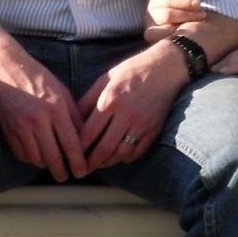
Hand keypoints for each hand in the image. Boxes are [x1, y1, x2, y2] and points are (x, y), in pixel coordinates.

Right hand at [0, 11, 87, 181]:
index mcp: (56, 108)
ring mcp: (21, 127)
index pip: (70, 143)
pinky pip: (22, 154)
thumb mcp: (63, 92)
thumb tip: (84, 138)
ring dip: (46, 166)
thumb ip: (74, 115)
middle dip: (62, 171)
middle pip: (53, 157)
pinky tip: (37, 156)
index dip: (78, 161)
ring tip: (53, 166)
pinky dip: (31, 159)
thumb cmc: (39, 79)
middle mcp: (38, 119)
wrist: (7, 71)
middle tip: (66, 176)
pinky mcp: (9, 131)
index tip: (82, 171)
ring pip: (37, 159)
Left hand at [76, 42, 186, 171]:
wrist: (166, 67)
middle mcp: (126, 114)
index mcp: (110, 100)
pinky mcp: (154, 130)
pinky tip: (118, 155)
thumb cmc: (132, 70)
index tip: (72, 154)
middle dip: (90, 163)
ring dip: (107, 163)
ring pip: (121, 154)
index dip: (78, 148)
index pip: (89, 133)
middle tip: (82, 170)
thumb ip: (88, 99)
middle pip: (104, 148)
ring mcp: (142, 124)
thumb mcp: (105, 78)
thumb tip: (73, 119)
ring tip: (99, 164)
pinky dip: (125, 158)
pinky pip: (137, 152)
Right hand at [144, 0, 204, 42]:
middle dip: (187, 14)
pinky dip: (181, 38)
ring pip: (167, 31)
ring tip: (198, 25)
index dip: (184, 1)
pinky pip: (168, 42)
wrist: (183, 24)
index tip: (199, 4)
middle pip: (167, 15)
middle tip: (202, 15)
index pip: (167, 0)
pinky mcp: (157, 44)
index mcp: (155, 2)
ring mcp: (151, 33)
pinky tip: (191, 35)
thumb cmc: (184, 7)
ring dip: (186, 27)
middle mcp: (149, 18)